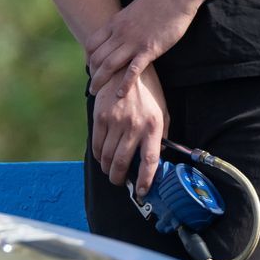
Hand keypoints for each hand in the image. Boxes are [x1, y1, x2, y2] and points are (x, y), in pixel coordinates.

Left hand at [85, 0, 199, 93]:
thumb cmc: (158, 1)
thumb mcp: (133, 9)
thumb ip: (124, 22)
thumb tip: (120, 30)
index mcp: (115, 22)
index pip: (91, 43)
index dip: (88, 58)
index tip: (90, 68)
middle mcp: (120, 33)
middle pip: (97, 57)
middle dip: (92, 73)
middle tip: (92, 86)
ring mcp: (133, 42)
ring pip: (109, 65)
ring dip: (100, 81)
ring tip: (96, 93)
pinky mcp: (149, 49)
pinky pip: (132, 70)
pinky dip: (124, 84)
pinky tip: (120, 94)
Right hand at [90, 64, 168, 189]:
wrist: (125, 68)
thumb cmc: (148, 91)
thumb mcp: (162, 112)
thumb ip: (161, 136)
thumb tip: (156, 159)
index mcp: (153, 126)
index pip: (149, 161)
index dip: (145, 180)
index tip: (142, 191)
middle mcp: (134, 125)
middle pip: (123, 162)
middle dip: (120, 178)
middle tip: (121, 182)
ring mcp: (115, 121)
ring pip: (108, 156)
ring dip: (108, 169)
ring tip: (111, 172)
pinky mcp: (101, 116)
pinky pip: (97, 144)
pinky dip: (99, 155)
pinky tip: (102, 157)